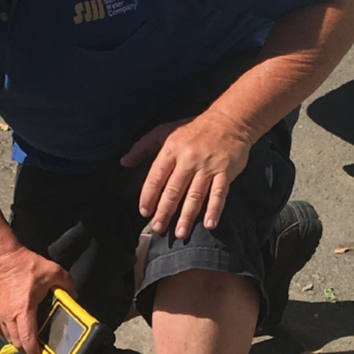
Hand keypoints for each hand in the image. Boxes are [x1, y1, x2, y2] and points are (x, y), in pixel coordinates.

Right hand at [0, 246, 74, 353]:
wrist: (4, 257)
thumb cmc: (26, 265)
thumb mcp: (53, 271)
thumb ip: (68, 284)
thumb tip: (75, 295)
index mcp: (24, 310)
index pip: (27, 340)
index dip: (35, 353)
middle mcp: (10, 316)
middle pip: (17, 343)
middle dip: (28, 351)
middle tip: (39, 352)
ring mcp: (0, 314)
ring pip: (8, 338)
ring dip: (18, 343)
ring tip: (29, 343)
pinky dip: (7, 335)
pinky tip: (14, 334)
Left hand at [121, 113, 252, 238]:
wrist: (229, 120)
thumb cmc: (193, 129)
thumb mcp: (164, 131)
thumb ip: (143, 147)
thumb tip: (124, 161)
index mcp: (172, 150)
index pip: (156, 177)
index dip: (149, 196)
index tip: (144, 212)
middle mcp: (189, 159)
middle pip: (174, 190)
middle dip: (165, 211)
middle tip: (158, 228)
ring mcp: (208, 166)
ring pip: (195, 195)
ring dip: (187, 216)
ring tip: (180, 233)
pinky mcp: (225, 172)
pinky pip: (219, 193)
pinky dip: (214, 209)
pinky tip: (209, 224)